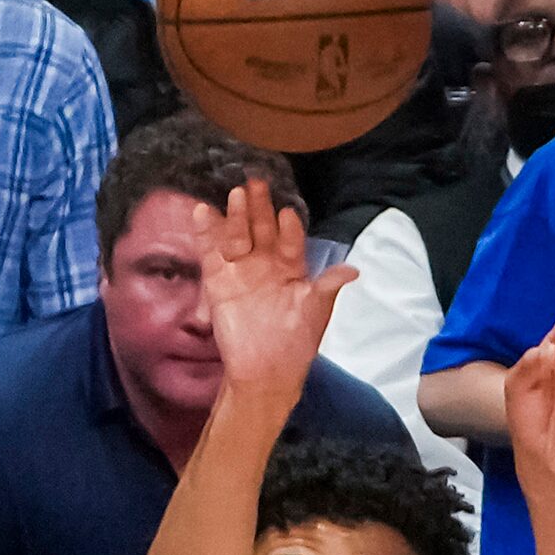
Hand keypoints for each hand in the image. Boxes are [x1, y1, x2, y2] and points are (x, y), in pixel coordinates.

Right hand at [195, 180, 352, 409]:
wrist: (264, 371)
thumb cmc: (295, 342)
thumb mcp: (316, 311)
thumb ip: (328, 285)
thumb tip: (353, 269)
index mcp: (291, 269)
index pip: (290, 239)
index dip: (289, 226)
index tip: (287, 212)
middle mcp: (265, 265)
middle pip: (261, 229)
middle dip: (259, 207)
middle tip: (257, 183)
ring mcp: (240, 271)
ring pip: (236, 236)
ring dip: (235, 215)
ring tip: (235, 193)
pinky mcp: (217, 281)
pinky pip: (210, 252)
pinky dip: (205, 232)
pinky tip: (202, 211)